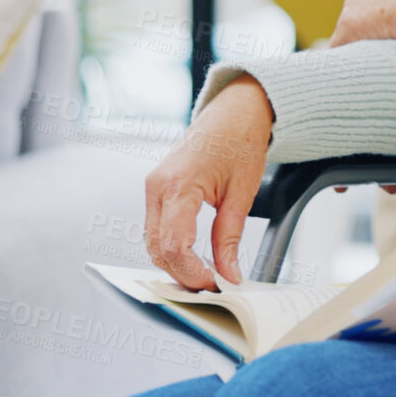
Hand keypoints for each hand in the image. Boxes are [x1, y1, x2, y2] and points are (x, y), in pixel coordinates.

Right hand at [144, 75, 272, 289]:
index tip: (215, 285)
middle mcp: (158, 185)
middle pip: (158, 247)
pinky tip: (193, 257)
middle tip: (212, 287)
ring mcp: (153, 186)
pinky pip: (157, 226)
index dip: (192, 272)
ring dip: (175, 262)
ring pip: (153, 240)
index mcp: (179, 184)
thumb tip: (228, 274)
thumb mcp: (242, 193)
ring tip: (206, 275)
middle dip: (182, 273)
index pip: (175, 245)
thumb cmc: (240, 140)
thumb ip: (229, 237)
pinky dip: (171, 246)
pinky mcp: (156, 187)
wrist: (235, 110)